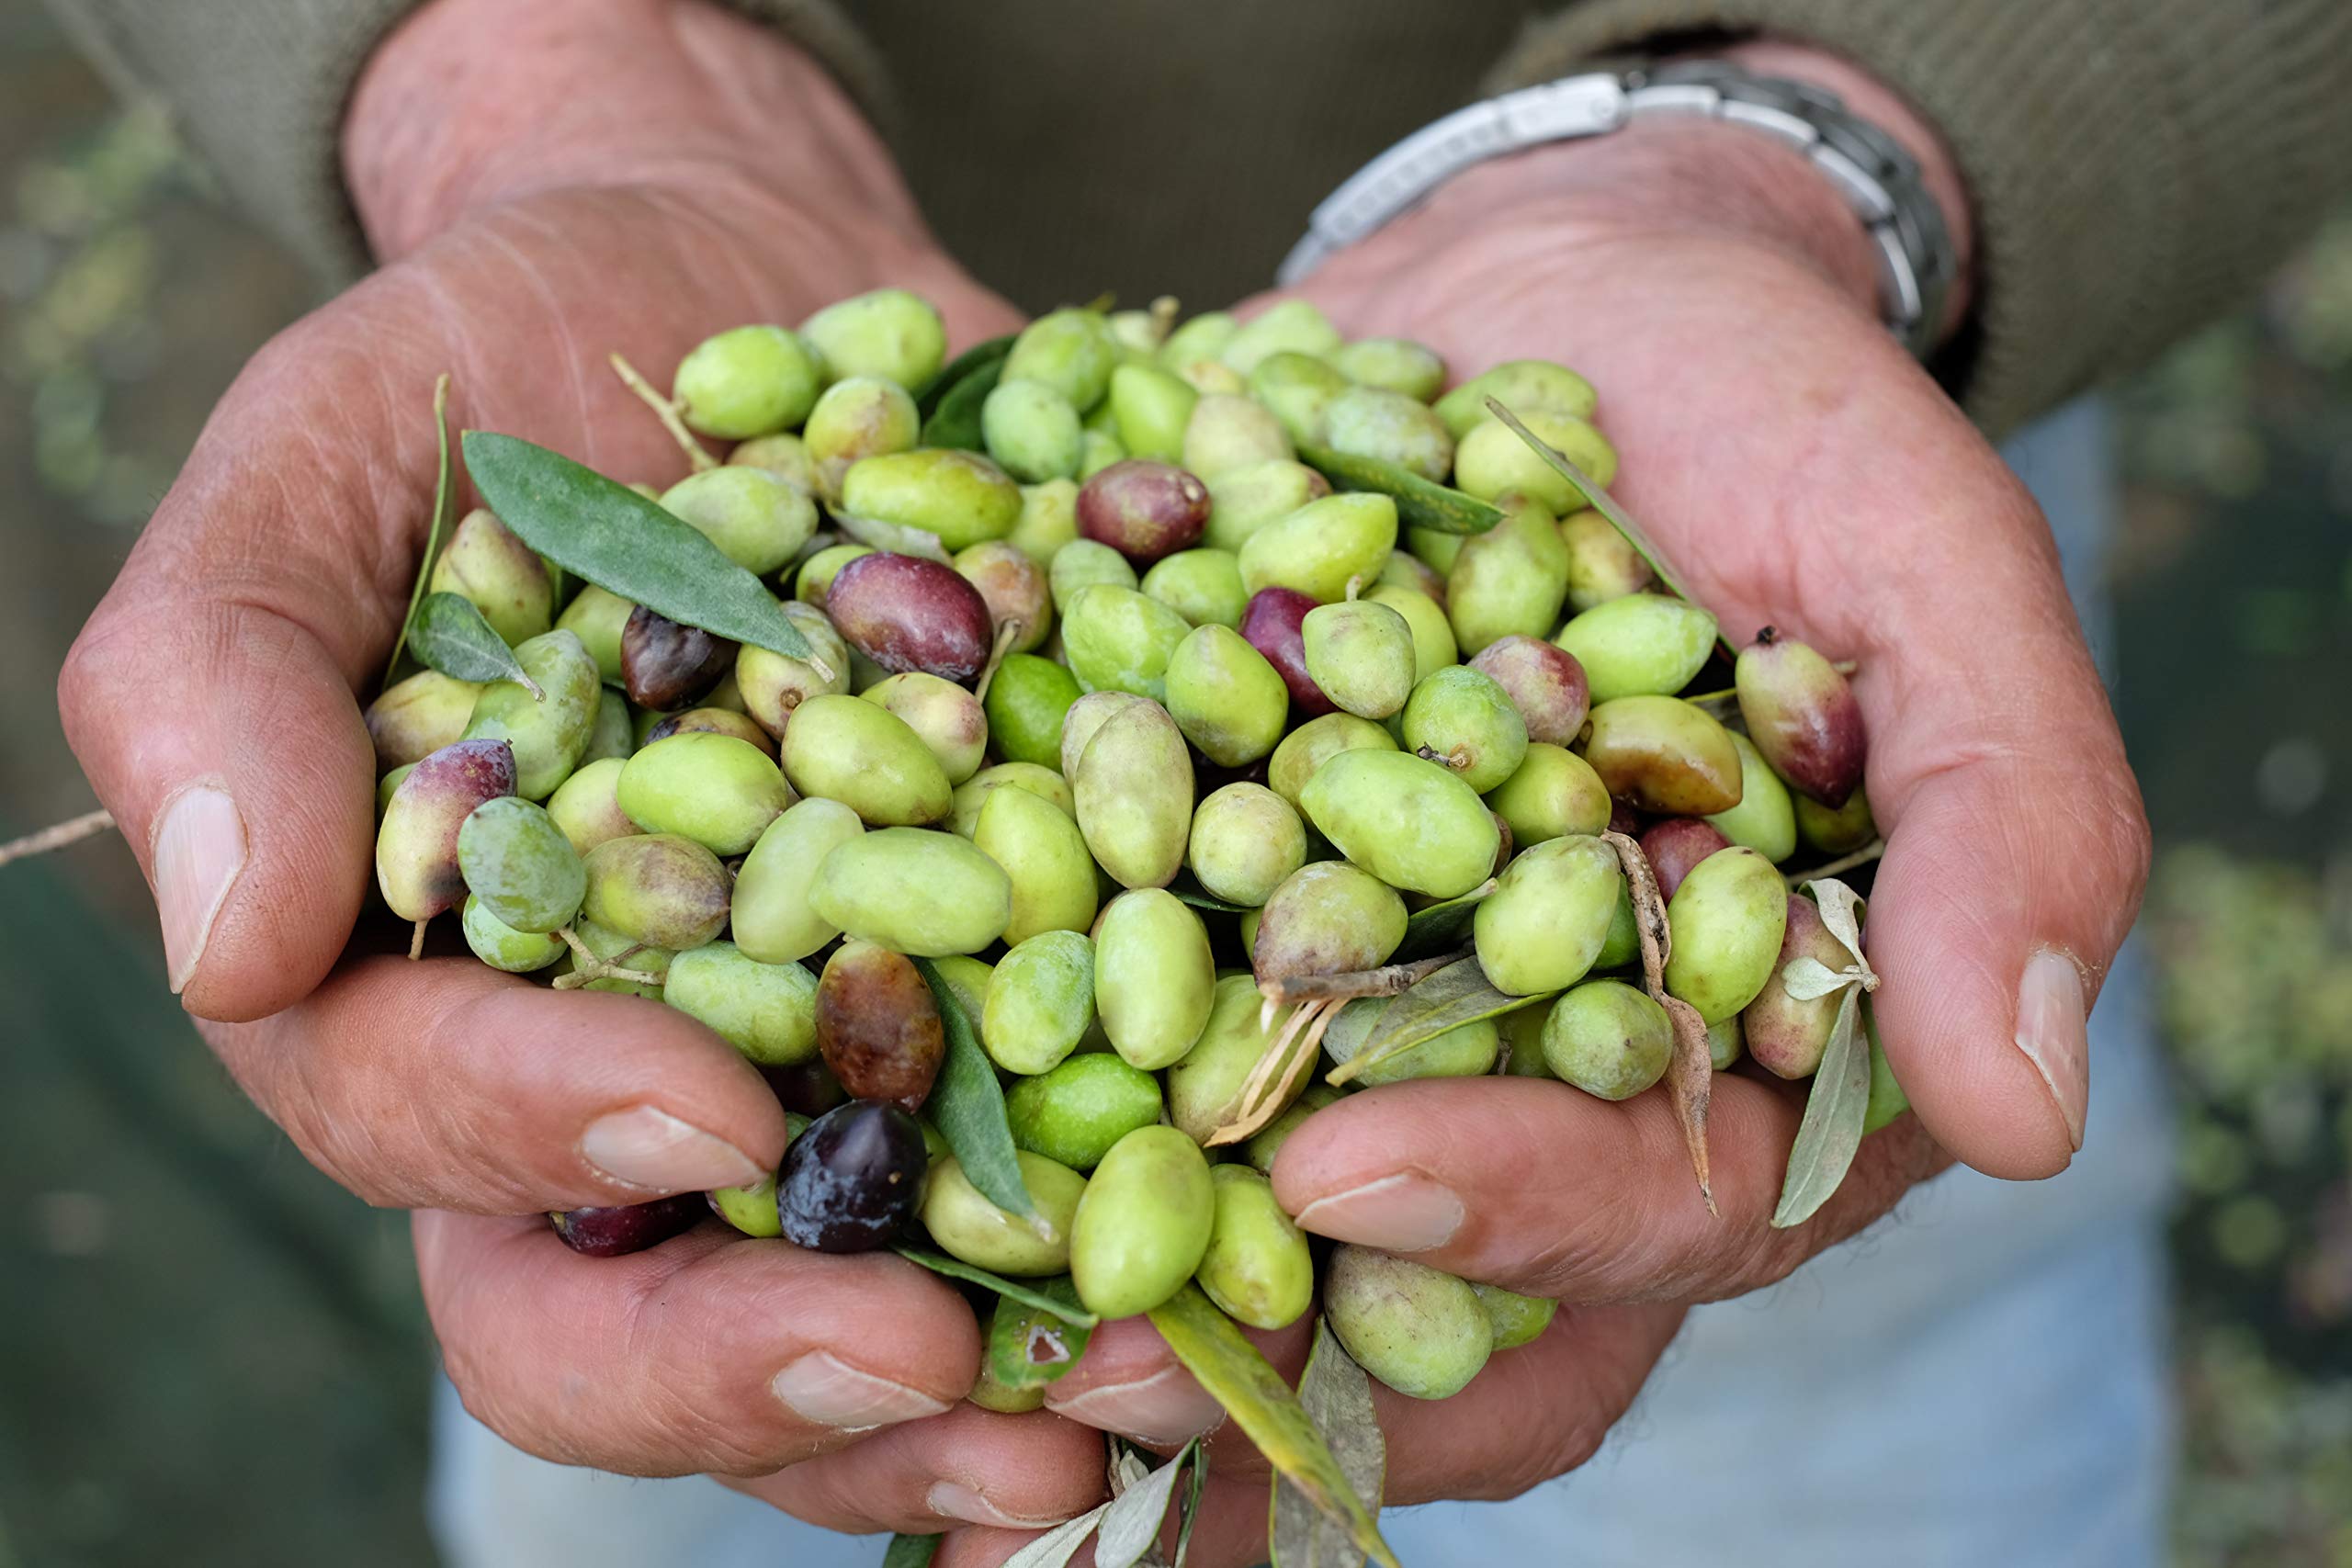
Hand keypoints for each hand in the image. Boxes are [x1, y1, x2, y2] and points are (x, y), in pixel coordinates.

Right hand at [56, 0, 1109, 1536]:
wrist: (741, 272)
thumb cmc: (499, 367)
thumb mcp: (326, 461)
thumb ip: (221, 678)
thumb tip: (230, 941)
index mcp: (432, 990)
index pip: (429, 1137)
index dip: (542, 1146)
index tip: (708, 1107)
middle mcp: (631, 1069)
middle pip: (647, 1312)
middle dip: (779, 1370)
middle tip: (943, 1364)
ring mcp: (834, 1050)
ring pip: (869, 1298)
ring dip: (1006, 1382)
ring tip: (1155, 1379)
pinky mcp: (1014, 989)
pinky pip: (1075, 1155)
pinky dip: (1166, 1218)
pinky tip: (1275, 1256)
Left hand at [949, 44, 2149, 1565]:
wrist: (1556, 291)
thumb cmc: (1767, 417)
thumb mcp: (1915, 563)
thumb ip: (1997, 817)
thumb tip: (2025, 1117)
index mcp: (1743, 1050)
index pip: (1656, 1198)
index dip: (1516, 1207)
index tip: (1350, 1170)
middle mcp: (1548, 1082)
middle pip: (1436, 1281)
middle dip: (1270, 1322)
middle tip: (1093, 1345)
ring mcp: (1372, 1021)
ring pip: (1255, 1215)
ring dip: (1105, 1268)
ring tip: (952, 1299)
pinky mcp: (1223, 928)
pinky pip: (1120, 1044)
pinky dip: (1011, 1089)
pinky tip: (877, 1122)